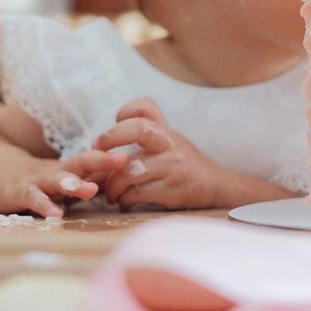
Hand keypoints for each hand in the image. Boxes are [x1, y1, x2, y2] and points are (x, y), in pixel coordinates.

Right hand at [0, 148, 127, 217]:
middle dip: (101, 162)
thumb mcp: (66, 180)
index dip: (113, 159)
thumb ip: (92, 181)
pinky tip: (55, 215)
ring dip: (72, 183)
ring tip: (88, 188)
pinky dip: (43, 206)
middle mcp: (57, 172)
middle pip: (80, 163)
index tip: (135, 157)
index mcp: (71, 169)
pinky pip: (32, 199)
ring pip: (56, 180)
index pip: (95, 161)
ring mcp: (38, 181)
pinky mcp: (19, 193)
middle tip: (120, 160)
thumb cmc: (39, 180)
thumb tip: (127, 182)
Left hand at [93, 98, 222, 210]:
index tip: (105, 136)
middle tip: (96, 154)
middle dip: (110, 139)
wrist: (215, 185)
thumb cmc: (183, 160)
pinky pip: (137, 193)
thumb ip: (145, 129)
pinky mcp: (171, 190)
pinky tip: (124, 201)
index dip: (123, 115)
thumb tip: (108, 132)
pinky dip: (124, 199)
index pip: (144, 108)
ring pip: (130, 170)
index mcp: (165, 130)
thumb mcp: (169, 138)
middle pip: (138, 128)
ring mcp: (171, 166)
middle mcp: (169, 143)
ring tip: (111, 192)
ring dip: (113, 184)